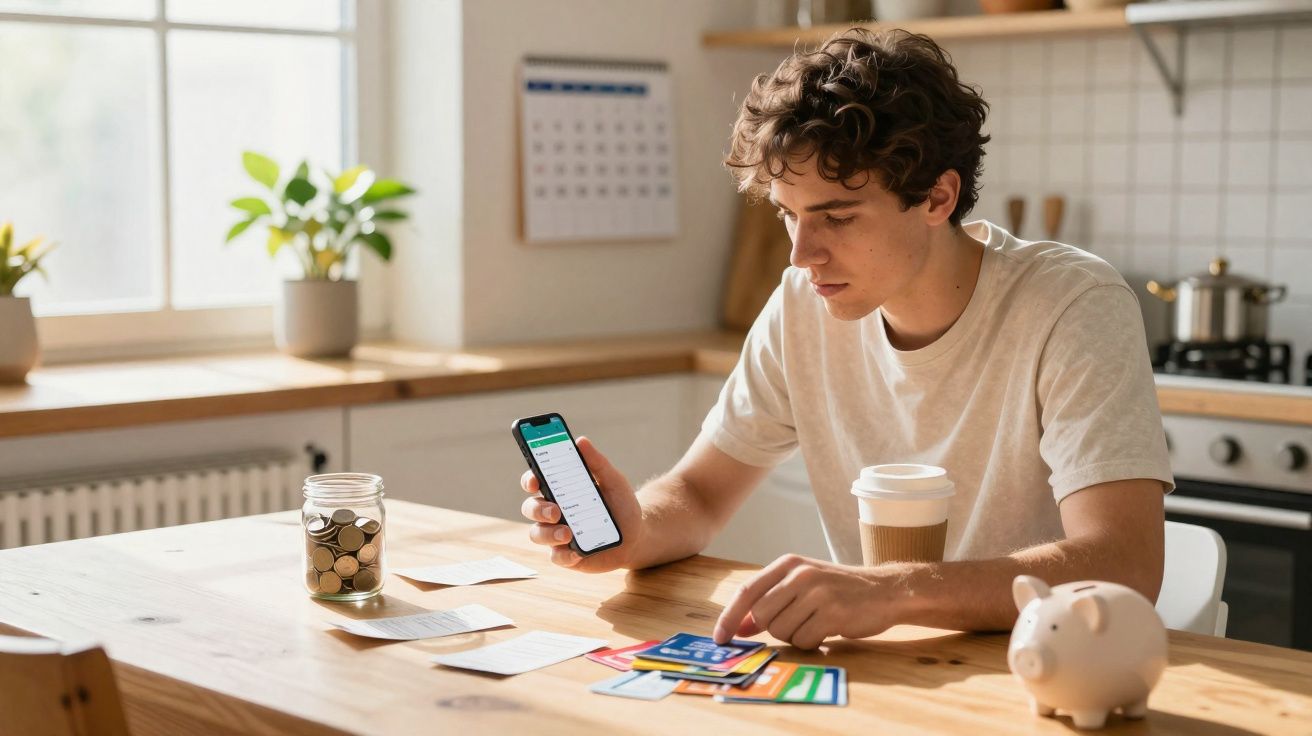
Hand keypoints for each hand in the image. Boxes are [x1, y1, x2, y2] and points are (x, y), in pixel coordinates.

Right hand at [519, 436, 643, 572]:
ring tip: (568, 533)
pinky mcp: (566, 555)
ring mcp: (557, 534)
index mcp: (560, 489)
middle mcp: (554, 511)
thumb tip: (581, 441)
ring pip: (537, 534)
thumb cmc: (621, 505)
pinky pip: (556, 557)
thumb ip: (598, 463)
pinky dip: (564, 555)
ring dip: (548, 534)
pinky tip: (577, 553)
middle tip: (556, 511)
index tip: (534, 480)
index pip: (535, 481)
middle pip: (531, 508)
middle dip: (538, 509)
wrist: (636, 537)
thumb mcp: (614, 481)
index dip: (529, 480)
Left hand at [712, 554, 907, 649]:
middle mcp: (800, 575)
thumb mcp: (801, 586)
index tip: (720, 638)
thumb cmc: (838, 590)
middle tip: (798, 622)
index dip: (729, 616)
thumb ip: (770, 602)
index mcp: (788, 564)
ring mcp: (817, 593)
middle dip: (773, 628)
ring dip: (796, 636)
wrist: (884, 591)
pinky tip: (828, 630)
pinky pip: (804, 641)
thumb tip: (738, 627)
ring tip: (817, 622)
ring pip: (781, 631)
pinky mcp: (833, 613)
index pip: (746, 591)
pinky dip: (813, 643)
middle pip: (761, 616)